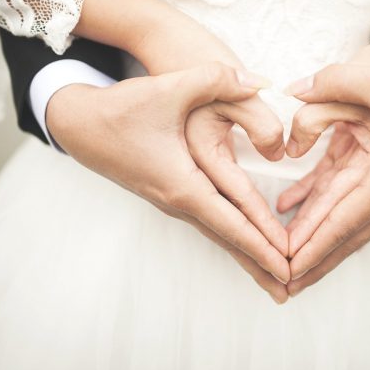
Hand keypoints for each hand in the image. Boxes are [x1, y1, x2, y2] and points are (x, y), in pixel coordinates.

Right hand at [46, 62, 290, 302]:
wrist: (78, 124)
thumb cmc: (121, 109)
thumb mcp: (170, 88)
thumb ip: (217, 80)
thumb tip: (261, 81)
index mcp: (182, 184)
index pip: (231, 223)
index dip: (262, 244)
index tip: (289, 267)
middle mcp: (177, 200)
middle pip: (227, 239)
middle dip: (259, 264)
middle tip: (291, 289)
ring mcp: (172, 200)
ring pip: (218, 233)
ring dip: (246, 253)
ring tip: (272, 275)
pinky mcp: (169, 192)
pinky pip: (208, 221)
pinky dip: (231, 235)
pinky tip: (243, 240)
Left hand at [281, 62, 369, 295]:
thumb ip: (334, 81)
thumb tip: (293, 90)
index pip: (341, 223)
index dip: (310, 247)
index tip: (286, 270)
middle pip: (346, 237)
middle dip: (313, 261)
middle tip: (282, 284)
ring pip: (353, 228)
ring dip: (323, 246)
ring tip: (296, 266)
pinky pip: (361, 208)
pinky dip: (334, 216)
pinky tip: (305, 210)